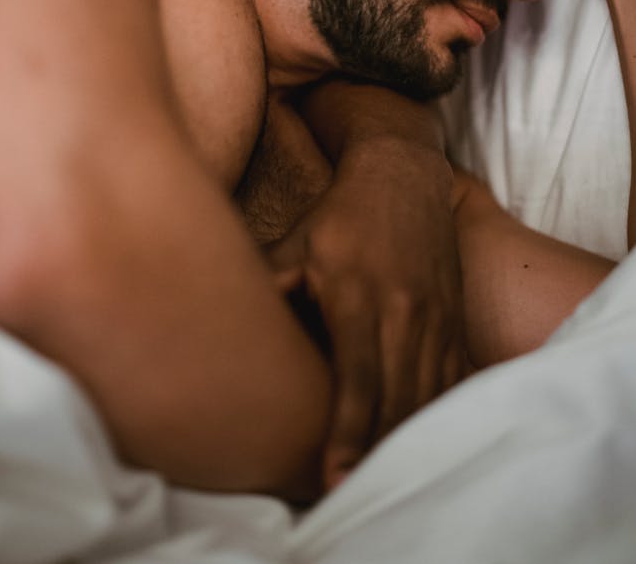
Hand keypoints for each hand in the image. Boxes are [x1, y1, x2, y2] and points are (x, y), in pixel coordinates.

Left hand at [264, 137, 467, 491]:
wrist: (403, 175)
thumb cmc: (342, 214)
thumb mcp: (298, 241)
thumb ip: (268, 282)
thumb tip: (215, 310)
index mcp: (359, 296)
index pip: (357, 377)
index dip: (348, 429)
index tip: (336, 474)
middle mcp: (404, 312)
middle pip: (396, 398)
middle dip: (377, 452)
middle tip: (355, 494)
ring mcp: (435, 318)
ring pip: (428, 395)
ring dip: (408, 441)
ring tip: (385, 480)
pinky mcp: (454, 320)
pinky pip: (452, 380)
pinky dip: (438, 415)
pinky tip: (422, 444)